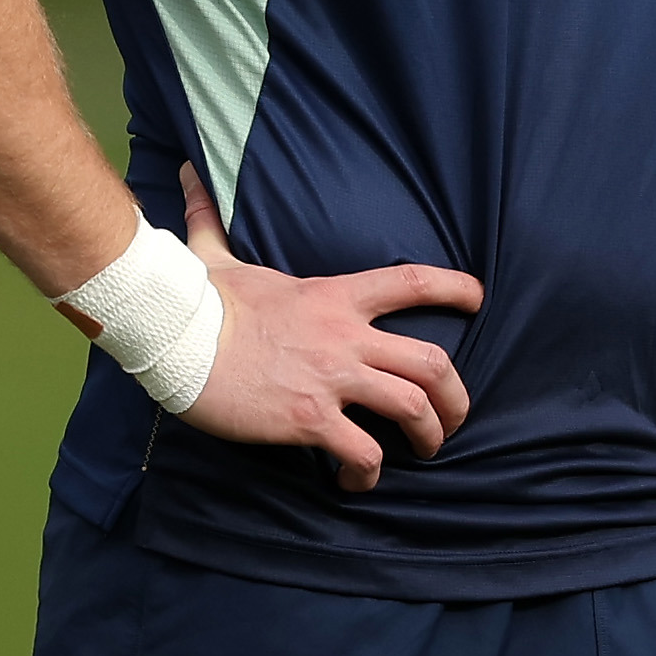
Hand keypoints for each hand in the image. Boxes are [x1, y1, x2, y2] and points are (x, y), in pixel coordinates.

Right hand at [174, 163, 480, 492]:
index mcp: (334, 296)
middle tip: (453, 417)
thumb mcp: (218, 255)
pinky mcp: (311, 418)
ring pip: (413, 407)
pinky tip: (355, 480)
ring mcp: (332, 378)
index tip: (479, 298)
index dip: (456, 288)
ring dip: (429, 435)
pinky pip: (363, 452)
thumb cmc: (200, 302)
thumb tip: (190, 174)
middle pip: (432, 362)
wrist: (176, 341)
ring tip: (423, 452)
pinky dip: (368, 473)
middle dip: (455, 396)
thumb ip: (214, 219)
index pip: (413, 282)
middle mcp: (345, 336)